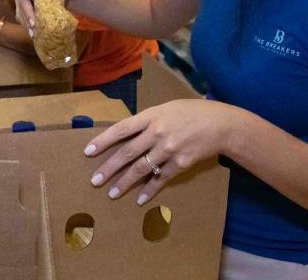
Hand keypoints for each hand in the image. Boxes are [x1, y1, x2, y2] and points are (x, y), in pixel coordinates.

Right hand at [12, 0, 69, 31]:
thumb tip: (57, 15)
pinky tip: (33, 34)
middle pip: (21, 1)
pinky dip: (27, 26)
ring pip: (20, 12)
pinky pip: (21, 18)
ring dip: (27, 22)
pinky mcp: (22, 11)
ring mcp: (20, 1)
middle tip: (33, 23)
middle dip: (28, 13)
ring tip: (34, 32)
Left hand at [84, 99, 238, 204]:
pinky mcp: (180, 164)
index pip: (121, 129)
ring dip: (125, 183)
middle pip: (127, 152)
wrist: (220, 124)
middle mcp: (157, 133)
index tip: (88, 152)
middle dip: (109, 168)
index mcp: (151, 116)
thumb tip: (125, 135)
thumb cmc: (190, 112)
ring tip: (112, 193)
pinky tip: (139, 199)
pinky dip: (149, 190)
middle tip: (95, 180)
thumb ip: (146, 121)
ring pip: (141, 169)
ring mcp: (169, 149)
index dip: (103, 140)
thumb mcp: (165, 109)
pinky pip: (161, 179)